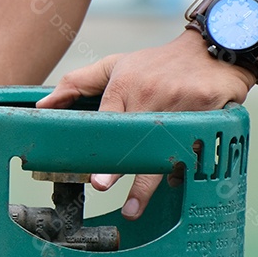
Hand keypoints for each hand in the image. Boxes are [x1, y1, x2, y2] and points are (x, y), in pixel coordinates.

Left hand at [36, 30, 255, 218]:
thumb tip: (43, 105)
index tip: (88, 164)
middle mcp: (152, 96)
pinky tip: (173, 186)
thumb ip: (77, 83)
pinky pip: (193, 149)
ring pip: (163, 151)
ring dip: (148, 183)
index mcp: (126, 86)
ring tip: (132, 208)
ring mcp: (182, 106)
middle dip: (119, 167)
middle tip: (101, 186)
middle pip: (134, 139)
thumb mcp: (115, 64)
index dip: (98, 142)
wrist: (214, 48)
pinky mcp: (210, 113)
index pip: (107, 118)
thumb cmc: (156, 62)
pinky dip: (183, 169)